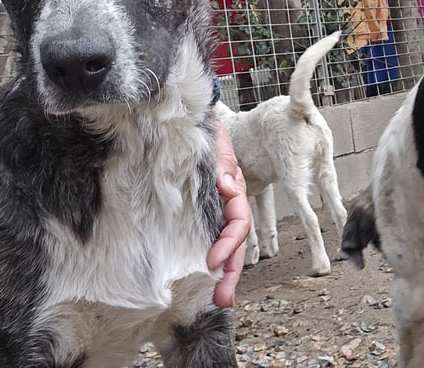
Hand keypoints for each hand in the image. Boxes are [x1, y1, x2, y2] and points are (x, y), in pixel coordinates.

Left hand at [207, 121, 249, 307]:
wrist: (187, 124)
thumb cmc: (203, 133)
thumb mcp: (214, 142)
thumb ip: (221, 161)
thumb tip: (225, 183)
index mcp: (232, 190)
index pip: (237, 222)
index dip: (228, 243)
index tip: (212, 261)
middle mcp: (227, 205)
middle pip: (236, 243)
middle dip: (232, 272)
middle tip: (223, 298)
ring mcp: (215, 211)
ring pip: (227, 247)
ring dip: (225, 274)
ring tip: (219, 300)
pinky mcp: (201, 214)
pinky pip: (209, 240)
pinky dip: (213, 262)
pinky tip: (206, 281)